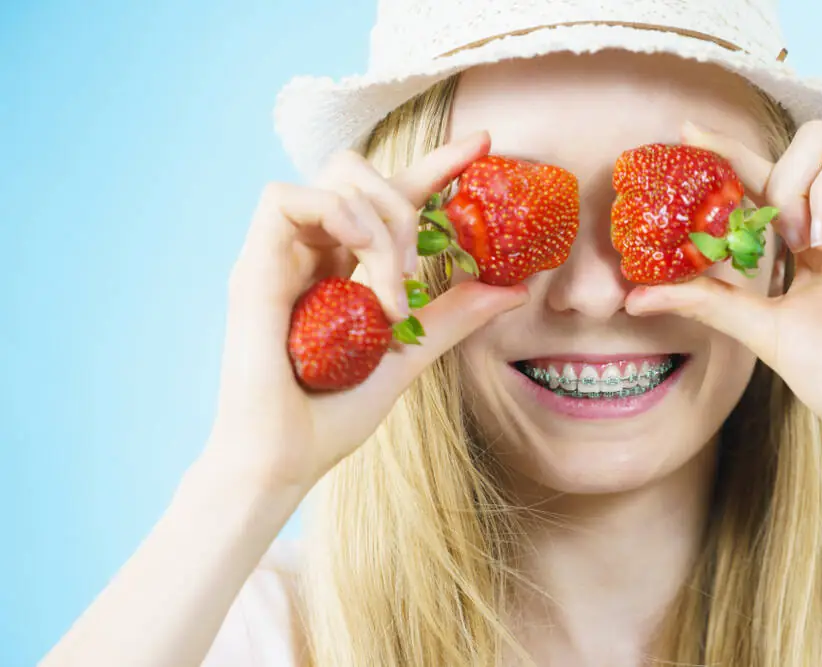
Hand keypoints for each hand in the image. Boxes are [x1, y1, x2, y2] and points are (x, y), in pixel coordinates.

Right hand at [205, 130, 528, 490]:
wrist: (283, 462)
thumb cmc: (332, 417)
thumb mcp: (407, 356)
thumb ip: (450, 318)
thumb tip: (511, 289)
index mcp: (341, 267)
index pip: (388, 196)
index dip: (435, 165)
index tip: (483, 146)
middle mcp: (310, 251)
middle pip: (360, 171)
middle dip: (407, 201)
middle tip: (420, 267)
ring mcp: (279, 255)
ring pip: (333, 176)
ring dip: (382, 220)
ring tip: (391, 285)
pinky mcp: (252, 266)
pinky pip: (286, 198)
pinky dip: (337, 215)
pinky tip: (362, 257)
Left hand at [626, 120, 821, 457]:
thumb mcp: (758, 329)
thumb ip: (704, 302)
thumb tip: (633, 298)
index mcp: (803, 239)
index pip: (763, 174)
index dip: (727, 148)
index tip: (685, 135)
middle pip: (815, 139)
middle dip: (788, 173)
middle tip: (784, 234)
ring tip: (818, 240)